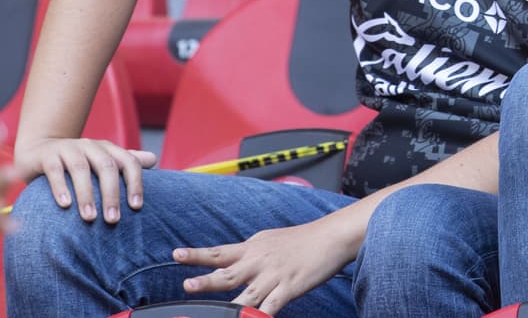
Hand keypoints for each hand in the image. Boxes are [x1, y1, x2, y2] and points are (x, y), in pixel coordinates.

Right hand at [14, 137, 155, 222]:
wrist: (40, 150)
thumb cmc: (77, 163)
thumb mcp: (101, 162)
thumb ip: (125, 162)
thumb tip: (154, 159)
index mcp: (108, 149)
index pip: (129, 162)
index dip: (135, 183)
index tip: (136, 207)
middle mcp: (91, 145)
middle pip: (107, 167)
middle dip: (112, 194)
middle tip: (113, 220)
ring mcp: (69, 148)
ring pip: (81, 169)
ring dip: (87, 194)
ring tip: (90, 218)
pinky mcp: (47, 155)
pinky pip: (55, 171)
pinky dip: (61, 187)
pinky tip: (66, 205)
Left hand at [175, 217, 356, 315]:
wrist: (332, 236)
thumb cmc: (302, 239)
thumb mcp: (270, 239)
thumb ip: (248, 251)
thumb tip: (228, 258)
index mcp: (252, 248)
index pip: (219, 252)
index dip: (197, 255)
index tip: (176, 254)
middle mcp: (259, 261)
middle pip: (227, 273)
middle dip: (206, 281)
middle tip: (187, 285)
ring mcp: (274, 276)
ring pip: (246, 295)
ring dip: (228, 306)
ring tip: (212, 315)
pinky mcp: (289, 288)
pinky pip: (271, 307)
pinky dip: (260, 317)